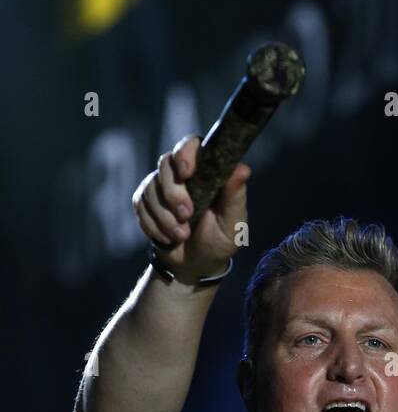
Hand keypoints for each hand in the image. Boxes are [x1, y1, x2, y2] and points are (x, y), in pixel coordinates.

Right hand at [132, 133, 250, 283]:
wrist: (197, 265)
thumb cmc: (220, 240)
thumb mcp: (233, 222)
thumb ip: (235, 196)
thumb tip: (243, 169)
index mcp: (205, 170)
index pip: (190, 145)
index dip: (184, 154)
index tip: (186, 173)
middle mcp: (181, 173)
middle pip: (165, 164)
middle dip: (173, 193)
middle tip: (186, 216)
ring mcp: (161, 186)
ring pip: (150, 187)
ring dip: (164, 216)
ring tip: (181, 235)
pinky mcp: (145, 202)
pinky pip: (140, 204)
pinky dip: (153, 225)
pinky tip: (167, 237)